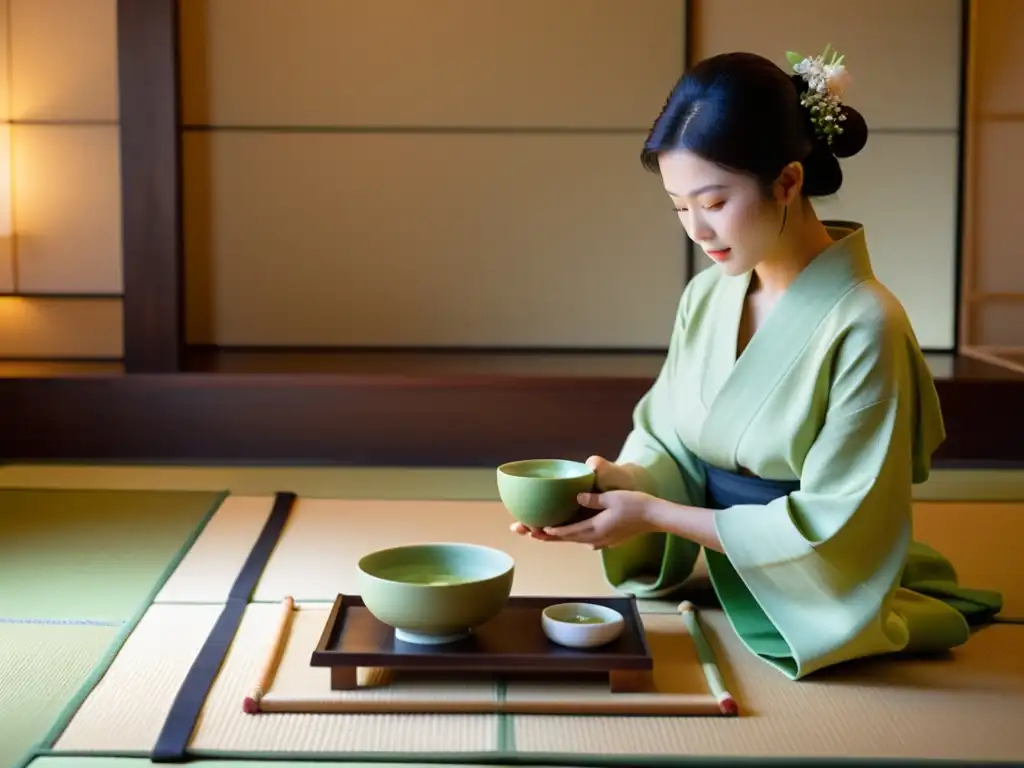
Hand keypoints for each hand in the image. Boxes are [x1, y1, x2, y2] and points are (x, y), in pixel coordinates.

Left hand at [541, 489, 655, 548]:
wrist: (654, 517)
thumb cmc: (635, 504)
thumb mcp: (612, 498)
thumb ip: (592, 499)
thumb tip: (576, 498)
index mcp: (596, 528)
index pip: (569, 532)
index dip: (553, 532)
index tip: (538, 530)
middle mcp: (598, 537)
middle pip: (570, 539)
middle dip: (552, 537)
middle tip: (534, 535)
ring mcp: (605, 540)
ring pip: (579, 540)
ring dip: (564, 538)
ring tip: (548, 535)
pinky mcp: (610, 539)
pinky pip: (589, 540)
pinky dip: (578, 537)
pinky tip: (576, 536)